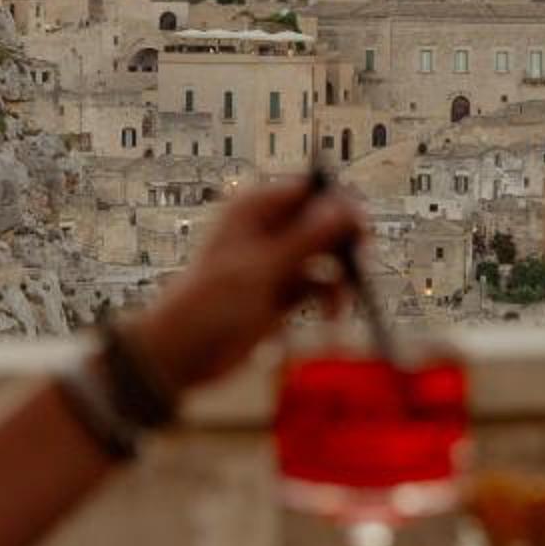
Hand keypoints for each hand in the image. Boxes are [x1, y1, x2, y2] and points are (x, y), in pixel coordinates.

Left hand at [137, 178, 366, 398]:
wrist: (183, 354)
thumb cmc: (210, 304)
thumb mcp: (263, 268)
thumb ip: (307, 238)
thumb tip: (343, 207)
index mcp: (253, 211)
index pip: (307, 191)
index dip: (337, 204)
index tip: (361, 225)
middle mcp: (266, 231)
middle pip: (321, 223)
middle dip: (342, 243)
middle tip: (361, 262)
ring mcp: (275, 262)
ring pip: (324, 256)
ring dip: (338, 276)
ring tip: (342, 301)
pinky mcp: (281, 293)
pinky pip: (317, 286)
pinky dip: (327, 298)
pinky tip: (330, 314)